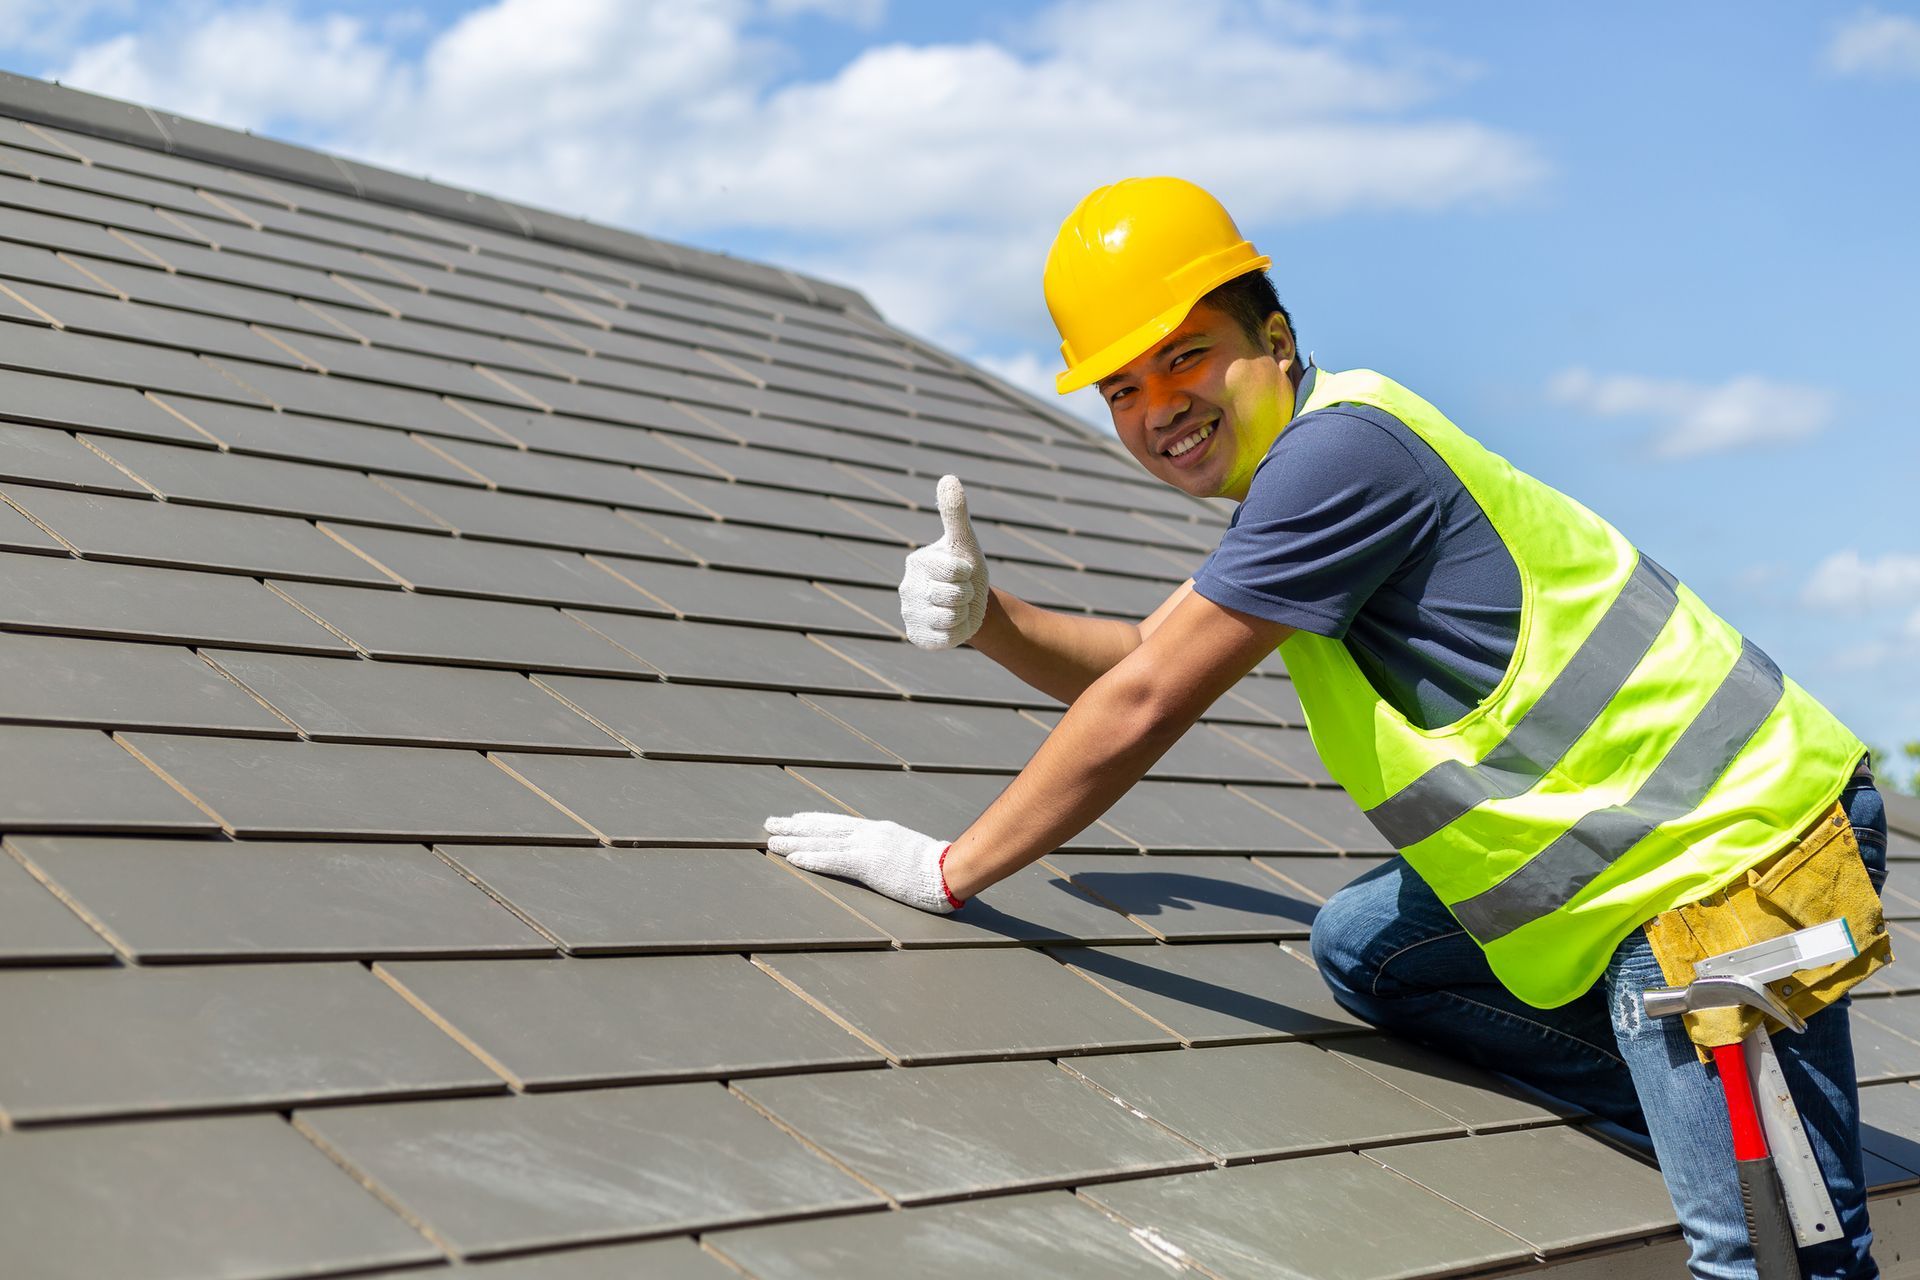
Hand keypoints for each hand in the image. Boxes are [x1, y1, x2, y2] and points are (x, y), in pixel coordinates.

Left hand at [765, 812, 961, 912]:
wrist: (951, 869)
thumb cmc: (937, 867)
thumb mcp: (909, 852)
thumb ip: (891, 850)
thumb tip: (883, 857)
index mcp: (879, 831)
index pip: (840, 823)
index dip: (815, 821)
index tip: (796, 820)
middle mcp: (869, 833)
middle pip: (825, 827)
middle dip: (796, 826)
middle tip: (770, 823)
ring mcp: (868, 847)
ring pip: (823, 840)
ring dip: (794, 841)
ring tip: (771, 840)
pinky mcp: (869, 864)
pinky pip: (834, 860)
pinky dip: (811, 858)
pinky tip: (793, 858)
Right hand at [899, 475, 987, 649]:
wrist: (971, 605)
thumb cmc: (966, 569)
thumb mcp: (964, 541)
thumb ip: (955, 512)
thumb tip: (948, 478)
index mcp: (917, 562)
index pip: (955, 570)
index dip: (968, 573)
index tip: (964, 571)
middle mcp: (907, 588)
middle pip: (953, 596)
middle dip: (968, 595)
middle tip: (963, 591)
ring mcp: (910, 614)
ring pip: (950, 618)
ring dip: (964, 614)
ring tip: (958, 607)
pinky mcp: (917, 637)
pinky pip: (945, 638)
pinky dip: (958, 633)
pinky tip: (953, 624)